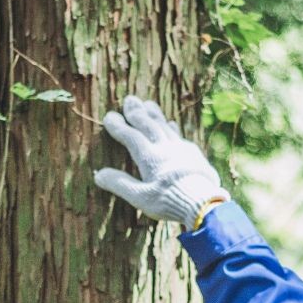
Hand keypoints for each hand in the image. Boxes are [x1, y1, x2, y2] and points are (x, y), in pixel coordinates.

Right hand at [93, 95, 228, 227]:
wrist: (204, 203)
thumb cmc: (170, 201)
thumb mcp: (140, 197)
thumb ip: (120, 184)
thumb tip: (98, 174)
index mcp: (150, 158)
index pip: (131, 137)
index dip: (119, 126)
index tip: (110, 116)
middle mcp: (165, 148)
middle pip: (149, 125)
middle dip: (137, 112)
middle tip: (130, 99)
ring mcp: (181, 149)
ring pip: (165, 127)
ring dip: (155, 115)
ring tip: (148, 104)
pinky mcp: (194, 154)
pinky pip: (179, 136)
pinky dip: (172, 128)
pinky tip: (171, 124)